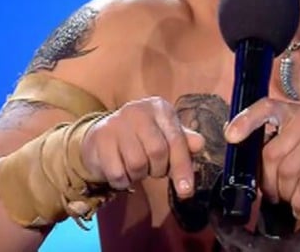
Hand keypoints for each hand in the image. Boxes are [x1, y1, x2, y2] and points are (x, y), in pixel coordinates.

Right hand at [80, 97, 205, 198]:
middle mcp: (138, 111)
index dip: (183, 166)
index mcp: (159, 108)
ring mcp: (116, 123)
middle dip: (158, 169)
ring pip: (137, 164)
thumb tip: (199, 145)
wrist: (100, 137)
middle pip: (157, 152)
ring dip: (139, 175)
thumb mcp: (165, 136)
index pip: (176, 140)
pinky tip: (121, 171)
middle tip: (152, 168)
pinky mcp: (100, 139)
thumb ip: (183, 142)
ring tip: (135, 166)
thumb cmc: (140, 138)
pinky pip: (118, 173)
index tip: (186, 190)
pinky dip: (122, 181)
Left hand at [224, 98, 299, 219]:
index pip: (265, 108)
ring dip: (284, 194)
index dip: (246, 121)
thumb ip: (273, 146)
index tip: (230, 137)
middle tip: (273, 195)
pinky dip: (299, 203)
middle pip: (271, 154)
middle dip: (268, 182)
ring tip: (288, 200)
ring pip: (287, 172)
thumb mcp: (295, 144)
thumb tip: (243, 162)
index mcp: (291, 113)